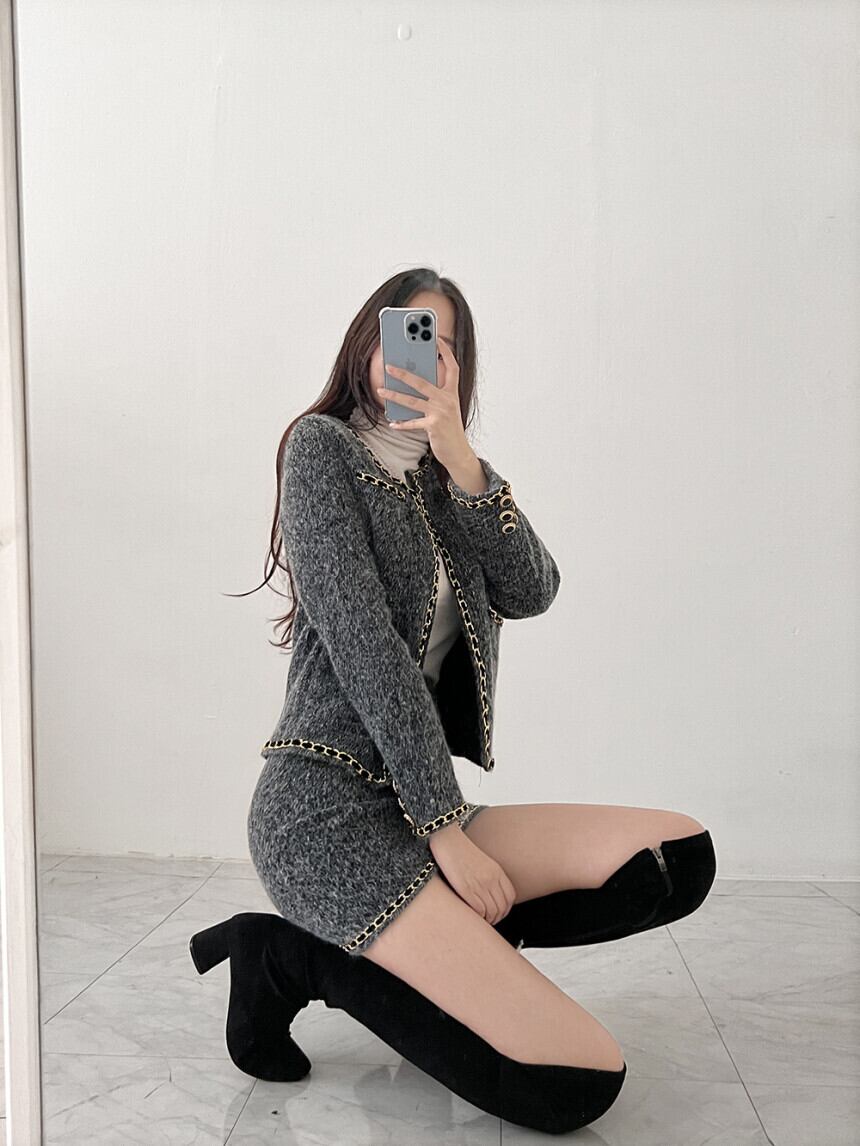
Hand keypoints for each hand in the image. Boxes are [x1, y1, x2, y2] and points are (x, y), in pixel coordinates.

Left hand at [376, 339, 472, 473]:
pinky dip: (401, 423)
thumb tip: (413, 382)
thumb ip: (435, 395)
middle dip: (403, 373)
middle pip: (422, 382)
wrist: (459, 452)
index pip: (452, 368)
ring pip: (412, 400)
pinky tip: (392, 422)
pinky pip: (412, 423)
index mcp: (452, 393)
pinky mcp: (433, 426)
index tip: (436, 339)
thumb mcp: (446, 409)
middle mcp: (447, 400)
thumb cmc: (450, 429)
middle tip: (388, 366)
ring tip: (380, 390)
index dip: (445, 353)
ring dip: (394, 395)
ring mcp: (440, 413)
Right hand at [428, 823, 516, 924]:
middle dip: (497, 917)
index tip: (498, 912)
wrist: (447, 838)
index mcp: (497, 871)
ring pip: (492, 911)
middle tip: (489, 920)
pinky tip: (472, 915)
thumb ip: (489, 875)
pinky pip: (479, 910)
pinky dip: (478, 917)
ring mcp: (480, 884)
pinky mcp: (466, 889)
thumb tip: (490, 891)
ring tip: (480, 919)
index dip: (505, 909)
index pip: (510, 897)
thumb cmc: (460, 848)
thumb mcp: (482, 860)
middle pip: (502, 907)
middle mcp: (492, 879)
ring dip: (487, 919)